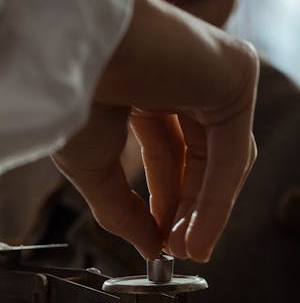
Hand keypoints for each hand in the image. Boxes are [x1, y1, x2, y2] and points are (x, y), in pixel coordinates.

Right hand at [53, 0, 257, 261]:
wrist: (66, 52)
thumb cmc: (68, 95)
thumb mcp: (93, 169)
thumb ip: (123, 211)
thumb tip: (149, 249)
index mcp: (150, 88)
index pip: (172, 154)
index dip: (168, 203)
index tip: (161, 242)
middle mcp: (187, 78)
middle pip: (202, 159)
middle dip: (189, 210)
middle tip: (176, 250)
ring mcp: (215, 71)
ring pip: (223, 158)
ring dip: (205, 212)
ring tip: (184, 248)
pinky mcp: (236, 72)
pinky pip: (232, 151)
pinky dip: (216, 201)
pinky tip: (196, 235)